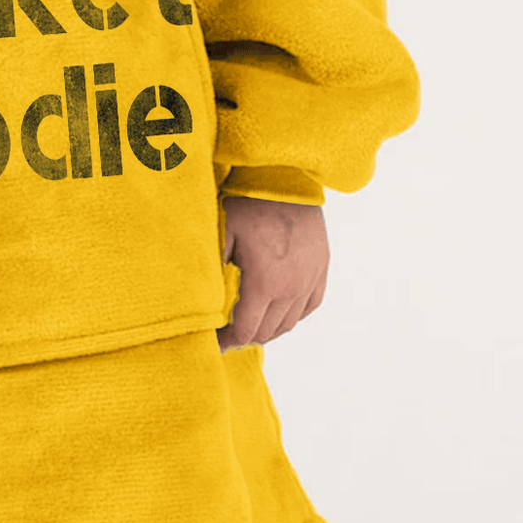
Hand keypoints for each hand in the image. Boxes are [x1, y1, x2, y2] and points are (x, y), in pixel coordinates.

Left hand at [217, 195, 327, 348]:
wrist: (287, 180)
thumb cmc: (249, 203)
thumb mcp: (222, 234)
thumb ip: (212, 270)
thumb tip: (200, 301)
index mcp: (264, 283)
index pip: (246, 331)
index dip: (228, 341)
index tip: (215, 342)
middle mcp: (291, 288)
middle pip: (267, 331)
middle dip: (245, 336)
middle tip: (228, 332)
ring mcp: (309, 280)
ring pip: (288, 323)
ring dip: (268, 328)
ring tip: (249, 322)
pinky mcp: (321, 269)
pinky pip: (309, 306)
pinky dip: (292, 314)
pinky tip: (277, 309)